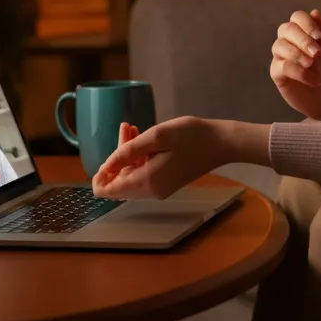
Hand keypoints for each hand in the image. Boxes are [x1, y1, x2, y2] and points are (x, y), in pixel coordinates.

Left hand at [91, 117, 224, 199]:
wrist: (221, 143)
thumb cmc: (192, 135)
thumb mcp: (156, 136)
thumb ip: (126, 151)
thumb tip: (104, 167)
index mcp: (147, 182)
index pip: (107, 191)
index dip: (99, 175)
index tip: (107, 154)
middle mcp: (151, 192)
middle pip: (117, 183)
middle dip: (116, 157)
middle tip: (127, 129)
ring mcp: (159, 189)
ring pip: (129, 177)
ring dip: (127, 155)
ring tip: (134, 129)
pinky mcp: (165, 183)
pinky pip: (142, 175)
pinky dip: (138, 158)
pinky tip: (143, 138)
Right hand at [270, 8, 320, 121]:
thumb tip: (315, 12)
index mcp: (302, 30)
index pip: (297, 17)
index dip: (306, 24)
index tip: (319, 37)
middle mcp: (288, 40)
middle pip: (285, 29)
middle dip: (302, 40)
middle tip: (318, 53)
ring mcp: (281, 56)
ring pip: (279, 46)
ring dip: (298, 54)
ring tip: (313, 65)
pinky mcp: (277, 73)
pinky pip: (282, 67)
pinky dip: (300, 72)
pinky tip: (315, 79)